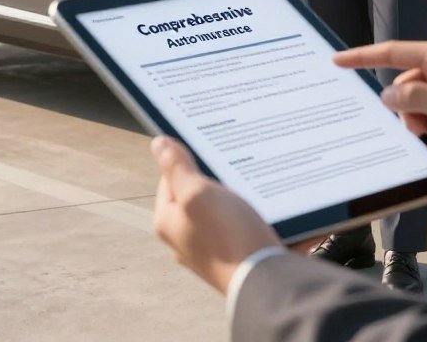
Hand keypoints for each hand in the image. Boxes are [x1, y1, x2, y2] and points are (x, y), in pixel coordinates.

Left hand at [150, 137, 281, 293]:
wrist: (266, 282)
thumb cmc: (228, 237)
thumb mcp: (197, 194)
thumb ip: (177, 168)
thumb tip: (159, 144)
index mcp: (168, 221)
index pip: (170, 176)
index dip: (188, 158)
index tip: (210, 146)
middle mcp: (185, 236)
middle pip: (197, 192)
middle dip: (217, 176)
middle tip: (235, 163)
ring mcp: (210, 247)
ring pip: (222, 207)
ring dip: (238, 194)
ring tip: (254, 184)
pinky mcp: (234, 254)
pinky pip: (242, 224)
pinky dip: (254, 213)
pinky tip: (267, 206)